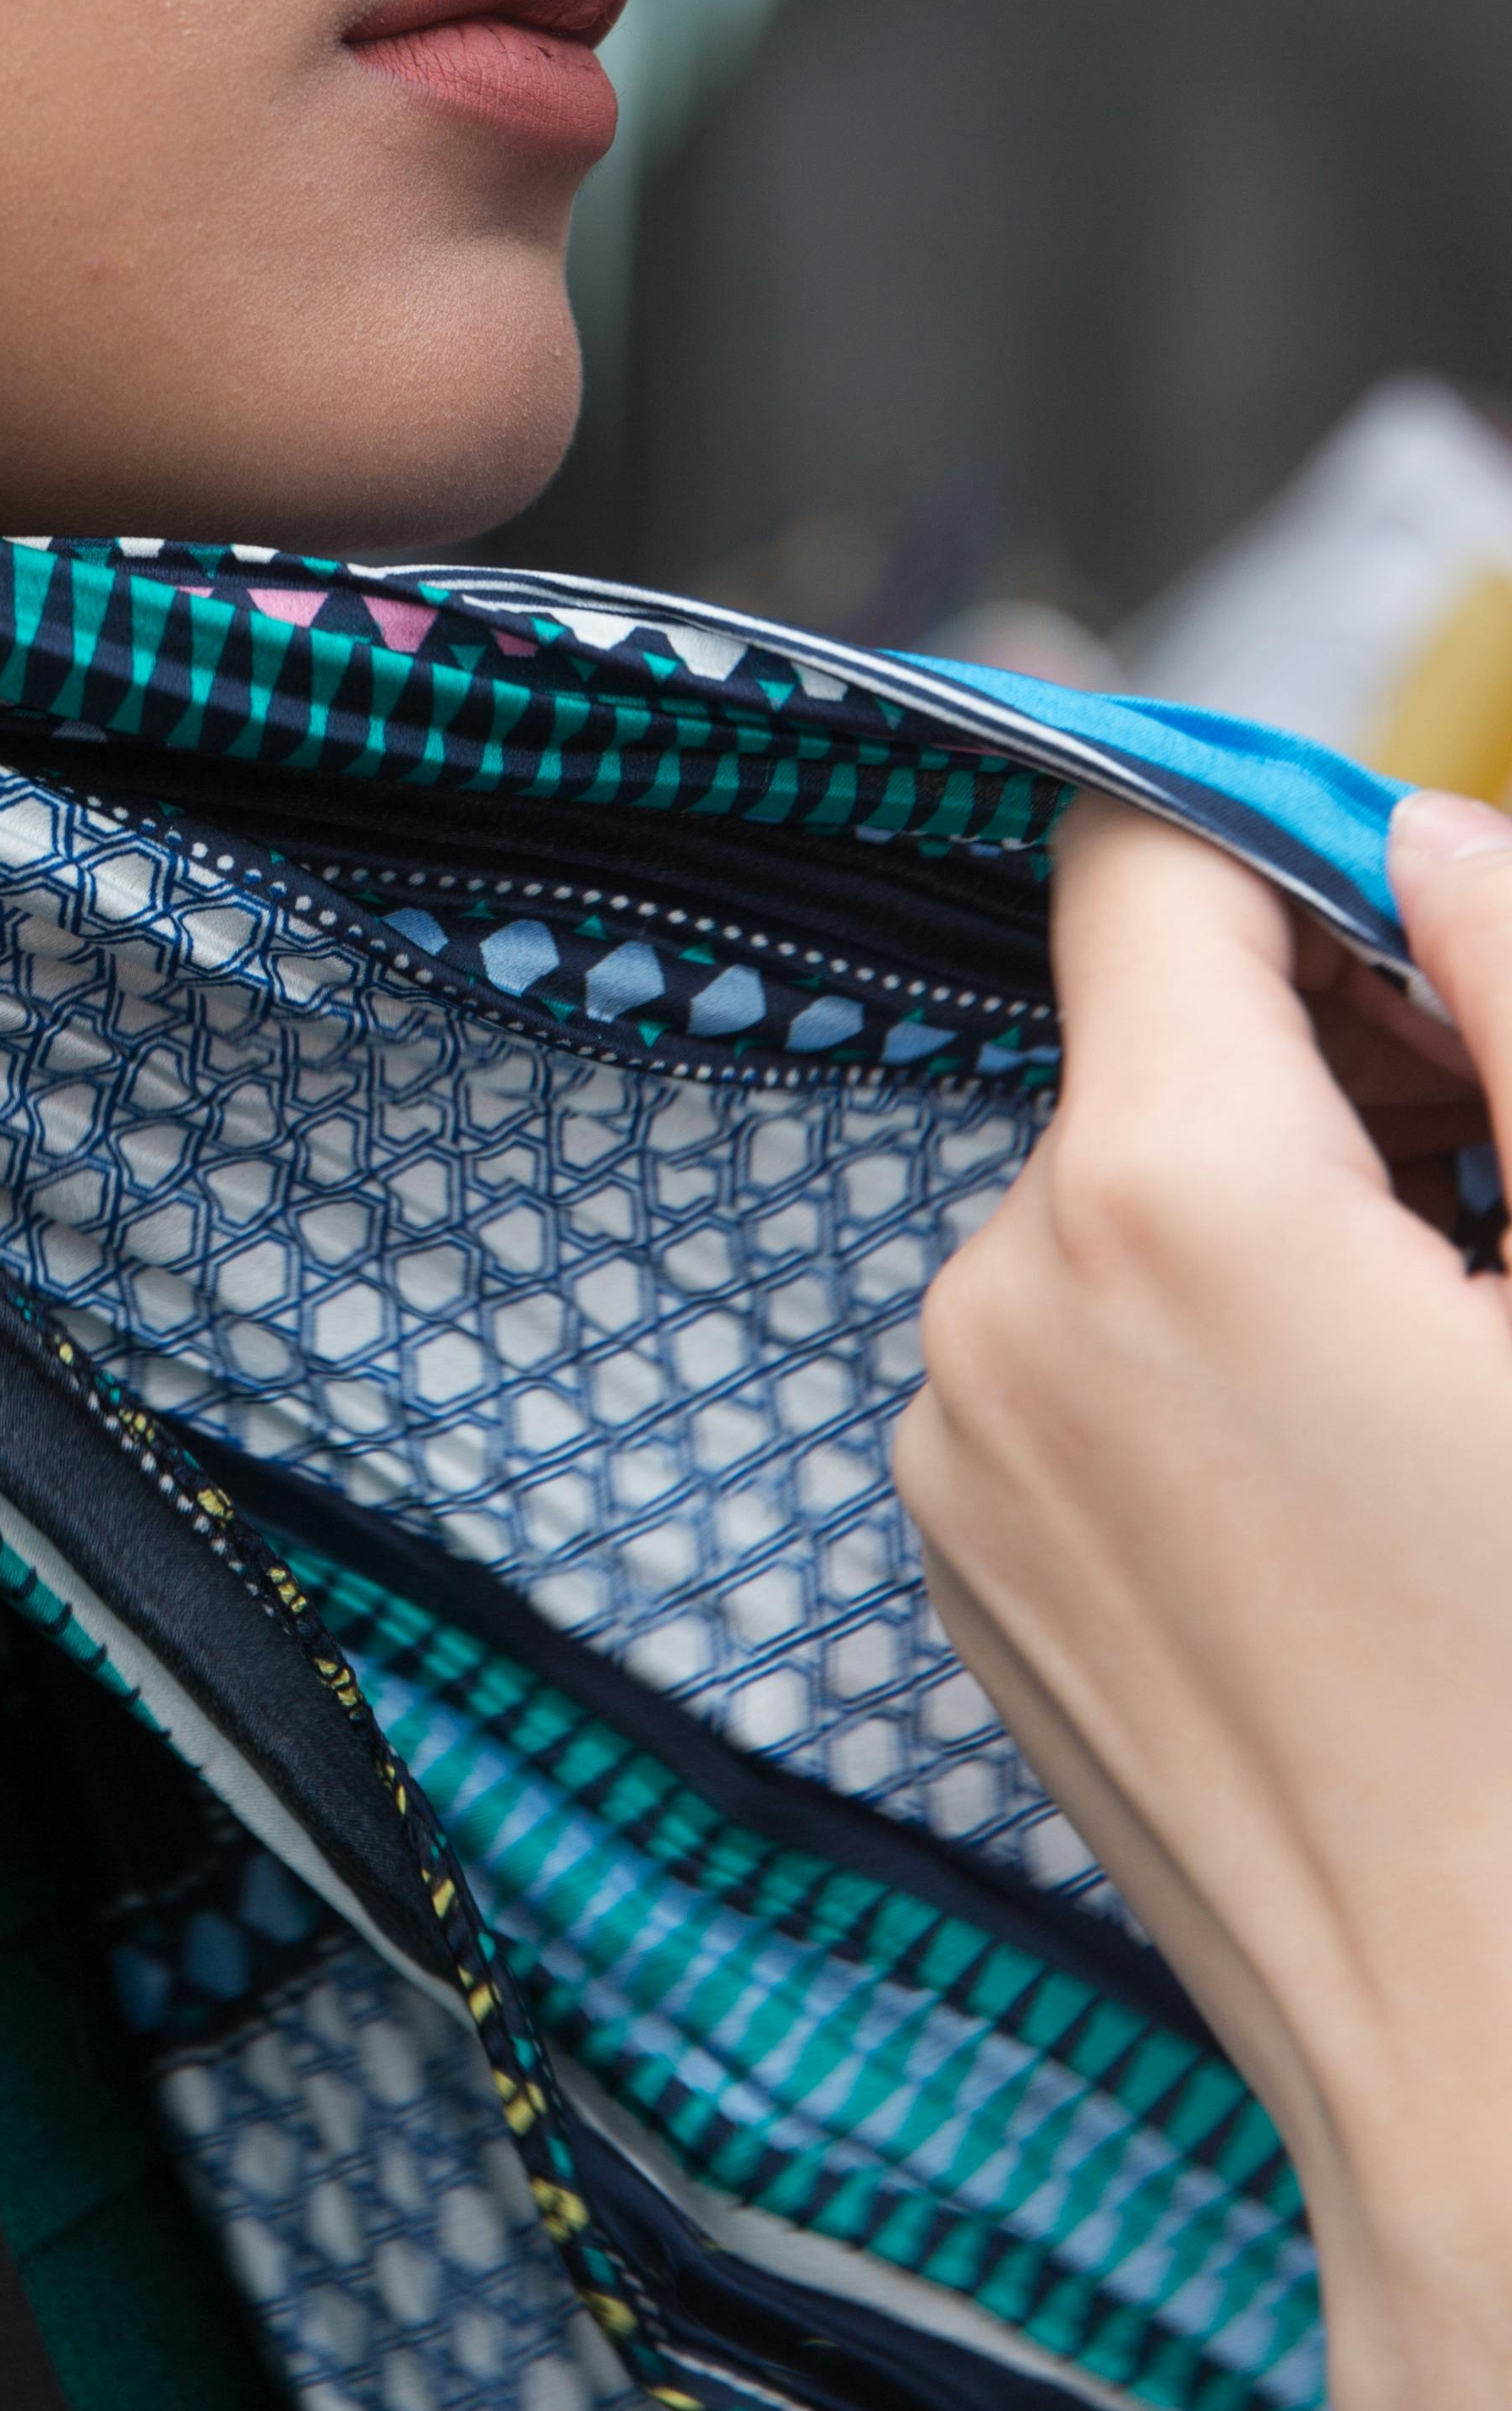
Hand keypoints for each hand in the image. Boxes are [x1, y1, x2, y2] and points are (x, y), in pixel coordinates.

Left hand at [896, 790, 1511, 2410]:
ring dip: (1273, 1230)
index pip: (1146, 859)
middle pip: (1142, 1044)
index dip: (1309, 867)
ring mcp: (954, 1455)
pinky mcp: (965, 1576)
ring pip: (1112, 1209)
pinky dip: (1199, 1366)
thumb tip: (1423, 834)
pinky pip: (1070, 1366)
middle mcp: (993, 1307)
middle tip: (1505, 1226)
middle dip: (1332, 1077)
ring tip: (1454, 1395)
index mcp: (1159, 1201)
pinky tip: (1363, 1505)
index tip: (1449, 977)